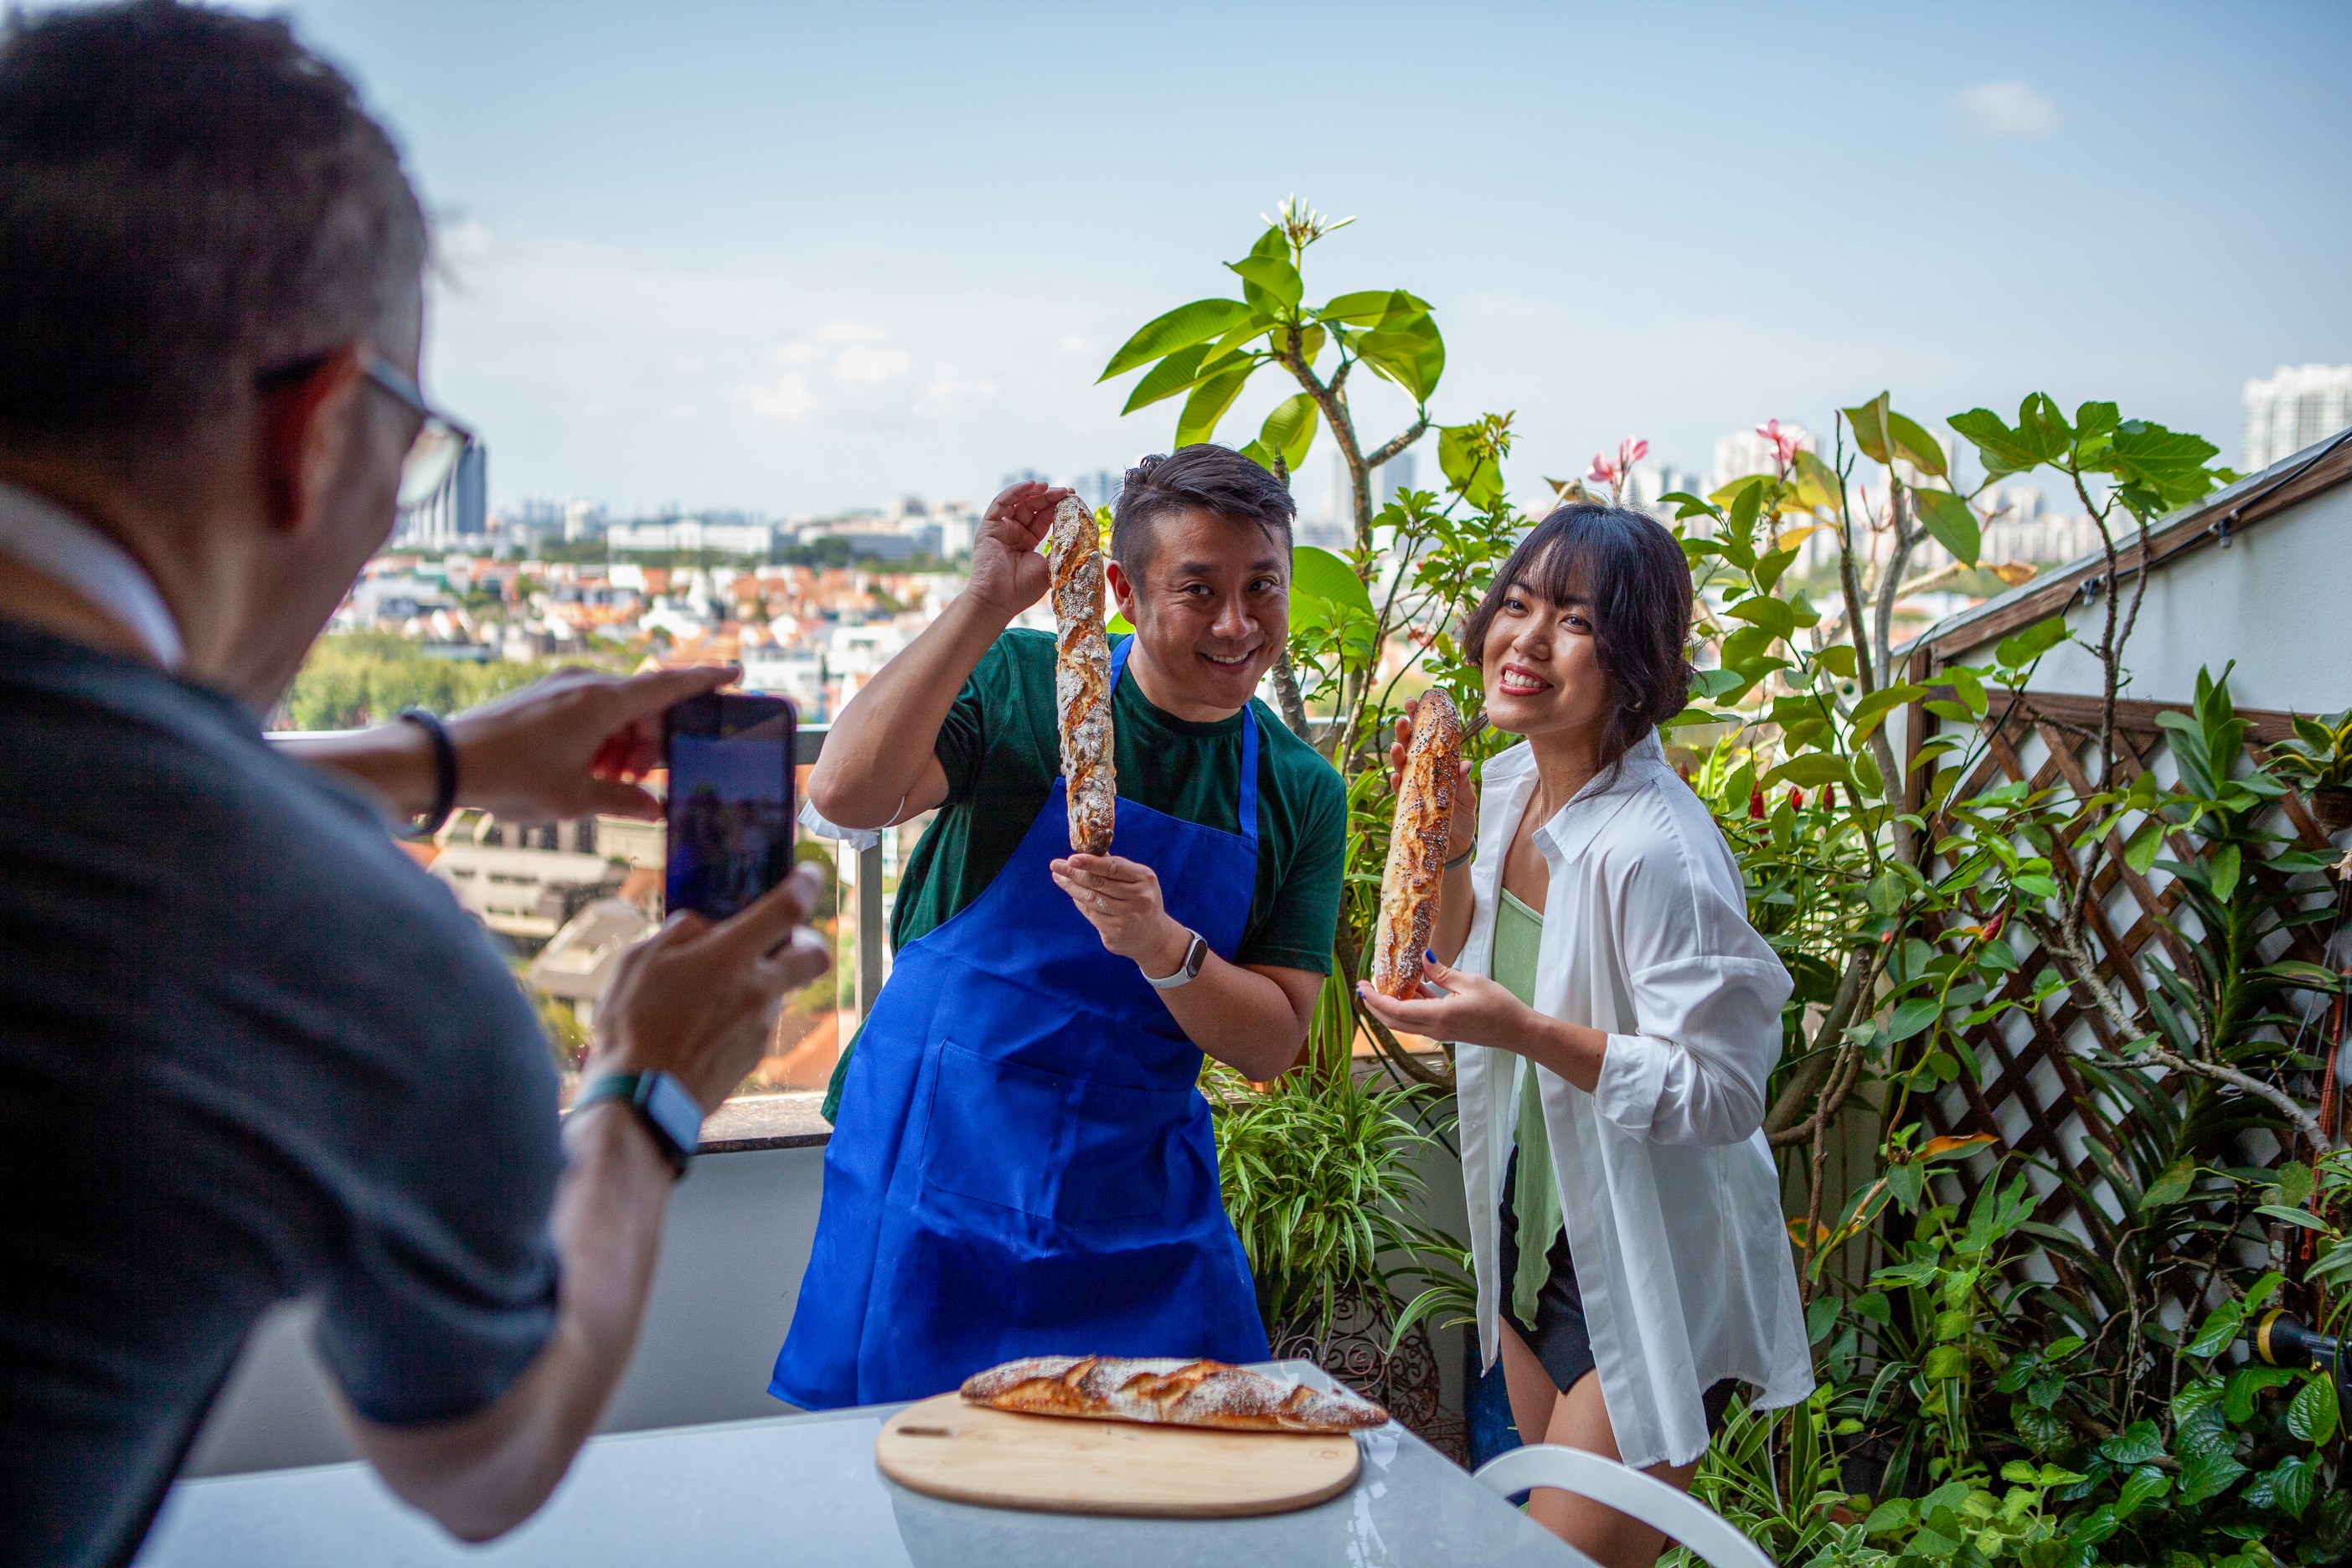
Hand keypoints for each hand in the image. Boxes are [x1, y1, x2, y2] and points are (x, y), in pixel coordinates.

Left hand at [443, 664, 742, 822]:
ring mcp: (561, 688)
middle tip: (646, 780)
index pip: (669, 685)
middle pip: (644, 706)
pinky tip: (587, 770)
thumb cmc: (510, 777)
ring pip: (616, 711)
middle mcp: (586, 684)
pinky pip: (589, 712)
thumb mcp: (575, 799)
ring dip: (625, 745)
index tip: (736, 673)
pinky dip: (600, 738)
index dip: (706, 681)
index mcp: (603, 701)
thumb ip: (624, 801)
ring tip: (610, 783)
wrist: (443, 762)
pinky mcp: (543, 697)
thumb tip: (655, 809)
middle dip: (653, 742)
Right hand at [586, 864, 831, 1111]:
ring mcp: (761, 1026)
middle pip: (814, 955)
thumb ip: (679, 934)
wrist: (641, 1101)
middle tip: (776, 939)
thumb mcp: (638, 961)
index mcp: (731, 957)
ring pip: (781, 989)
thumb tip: (703, 927)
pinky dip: (743, 1013)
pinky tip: (704, 1024)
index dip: (805, 884)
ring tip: (709, 990)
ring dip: (759, 981)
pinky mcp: (754, 1057)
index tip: (809, 874)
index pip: (788, 909)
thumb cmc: (632, 1026)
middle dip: (804, 940)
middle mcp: (758, 990)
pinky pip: (760, 1022)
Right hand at [964, 481, 1074, 618]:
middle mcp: (1014, 532)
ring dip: (1034, 492)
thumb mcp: (1050, 567)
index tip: (1074, 499)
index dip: (1058, 508)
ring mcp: (1001, 528)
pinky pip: (1001, 503)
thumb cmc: (1022, 589)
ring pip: (1018, 502)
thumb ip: (1061, 550)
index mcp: (1028, 541)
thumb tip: (1081, 537)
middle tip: (1067, 492)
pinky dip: (1015, 491)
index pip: (1044, 518)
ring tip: (1050, 487)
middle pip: (1033, 507)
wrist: (998, 601)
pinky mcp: (988, 527)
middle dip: (1050, 498)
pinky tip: (1032, 486)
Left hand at [1050, 852, 1186, 971]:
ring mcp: (1127, 917)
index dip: (1090, 862)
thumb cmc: (1141, 900)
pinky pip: (1091, 914)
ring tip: (1059, 877)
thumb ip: (1114, 866)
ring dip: (1072, 887)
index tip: (1071, 858)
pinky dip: (1079, 902)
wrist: (1154, 937)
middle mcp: (1138, 898)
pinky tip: (1073, 893)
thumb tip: (1087, 850)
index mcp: (1144, 879)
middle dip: (1074, 873)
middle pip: (1099, 883)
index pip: (1113, 867)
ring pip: (1092, 899)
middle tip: (1056, 865)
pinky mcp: (1115, 933)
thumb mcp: (1137, 879)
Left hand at [1356, 952, 1531, 1052]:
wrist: (1517, 1030)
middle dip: (1375, 1006)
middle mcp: (1434, 1029)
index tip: (1362, 987)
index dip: (1375, 1000)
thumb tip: (1422, 960)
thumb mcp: (1470, 982)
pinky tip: (1409, 989)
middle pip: (1394, 1021)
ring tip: (1380, 986)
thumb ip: (1442, 973)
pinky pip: (1418, 1020)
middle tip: (1363, 987)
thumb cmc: (1499, 1006)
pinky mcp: (1445, 1030)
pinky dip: (1407, 1007)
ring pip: (1404, 1023)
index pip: (1396, 1011)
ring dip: (1389, 1007)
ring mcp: (1439, 1032)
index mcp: (1438, 1017)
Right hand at [1391, 696, 1476, 860]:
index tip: (1416, 703)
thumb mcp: (1467, 798)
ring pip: (1400, 768)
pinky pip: (1399, 793)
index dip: (1419, 720)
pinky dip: (1397, 785)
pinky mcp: (1407, 807)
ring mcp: (1412, 790)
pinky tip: (1396, 777)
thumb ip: (1463, 781)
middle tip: (1402, 718)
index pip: (1425, 739)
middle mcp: (1420, 774)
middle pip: (1409, 748)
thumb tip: (1466, 764)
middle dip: (1404, 733)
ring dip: (1397, 756)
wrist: (1455, 847)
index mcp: (1435, 766)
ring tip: (1397, 745)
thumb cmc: (1460, 818)